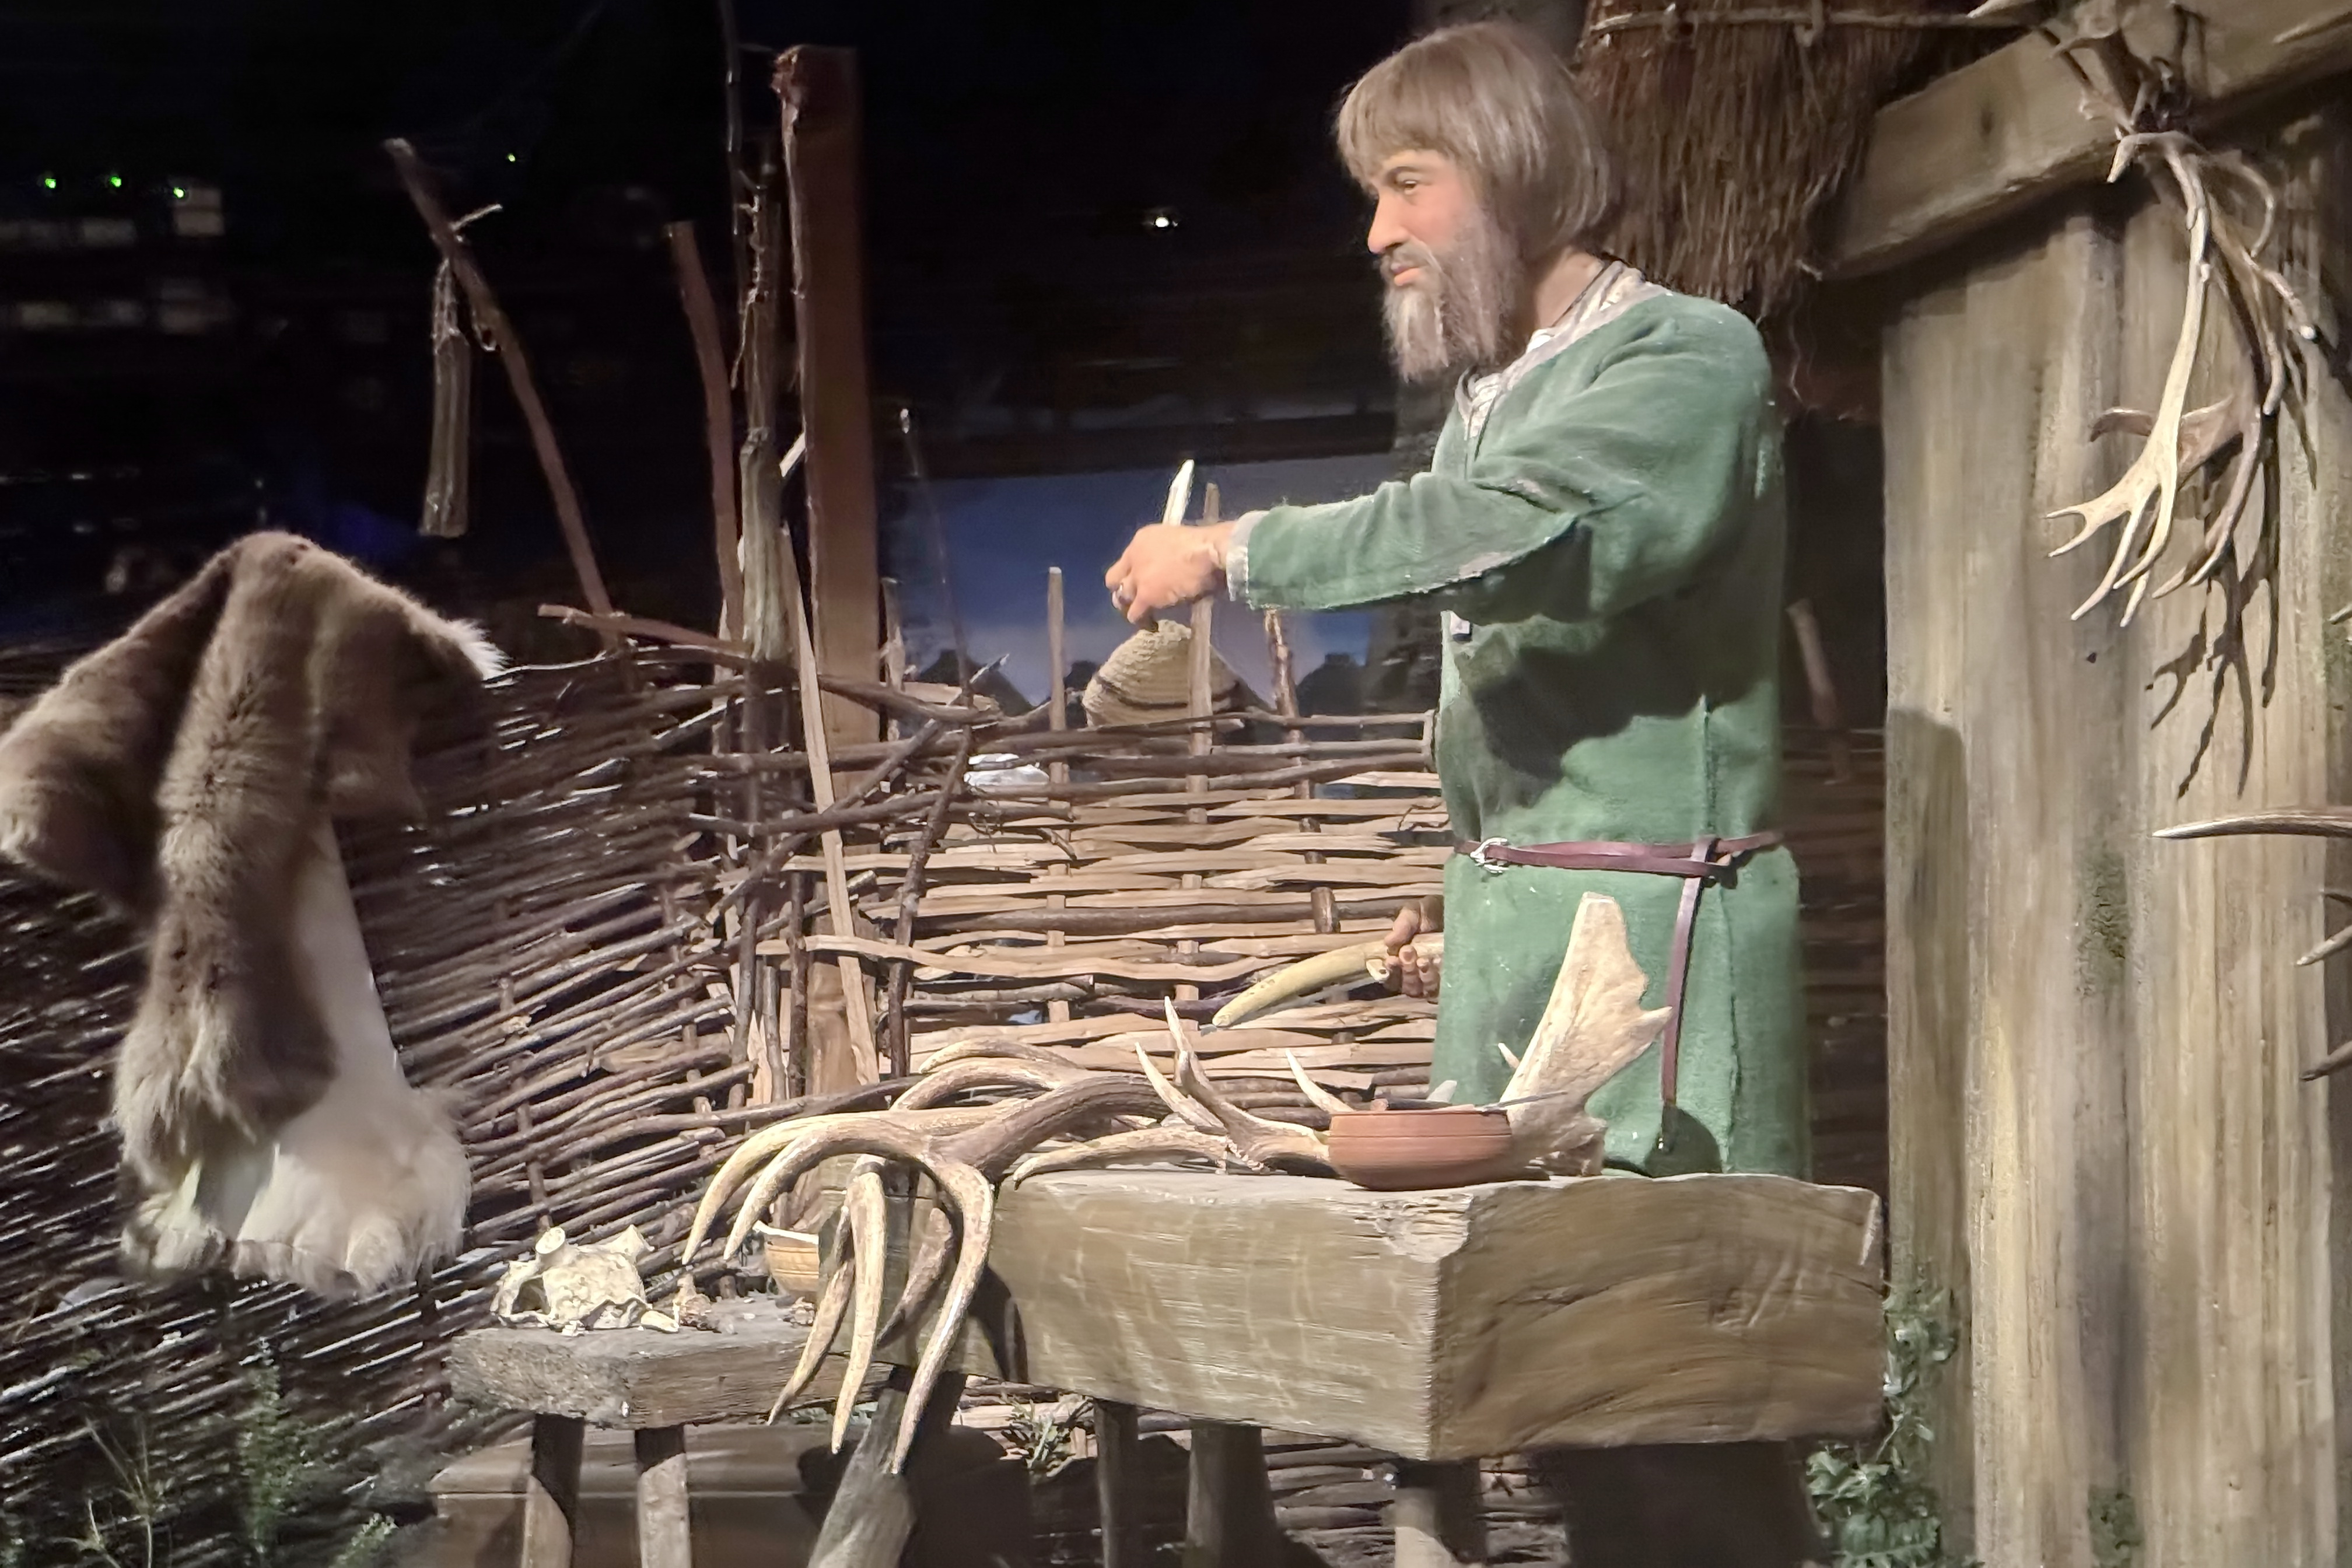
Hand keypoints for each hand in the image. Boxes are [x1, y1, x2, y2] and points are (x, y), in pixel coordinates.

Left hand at [1105, 521, 1233, 625]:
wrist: (1208, 553)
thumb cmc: (1204, 545)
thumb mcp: (1176, 541)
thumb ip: (1164, 553)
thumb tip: (1168, 568)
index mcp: (1141, 540)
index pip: (1124, 560)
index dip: (1129, 574)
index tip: (1139, 582)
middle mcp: (1134, 557)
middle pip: (1115, 579)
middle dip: (1122, 591)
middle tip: (1134, 601)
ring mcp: (1138, 576)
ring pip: (1122, 597)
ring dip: (1131, 607)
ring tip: (1143, 615)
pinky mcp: (1145, 595)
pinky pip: (1135, 613)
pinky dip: (1142, 620)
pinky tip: (1152, 624)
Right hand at [1383, 896, 1442, 999]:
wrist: (1460, 911)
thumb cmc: (1432, 913)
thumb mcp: (1414, 912)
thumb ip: (1402, 925)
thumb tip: (1388, 942)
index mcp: (1402, 959)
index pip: (1391, 976)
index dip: (1390, 971)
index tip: (1392, 959)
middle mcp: (1417, 973)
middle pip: (1407, 986)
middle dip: (1406, 971)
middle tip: (1408, 951)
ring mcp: (1435, 979)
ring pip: (1424, 990)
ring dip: (1422, 977)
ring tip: (1424, 959)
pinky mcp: (1451, 981)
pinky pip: (1442, 990)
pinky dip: (1438, 980)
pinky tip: (1439, 963)